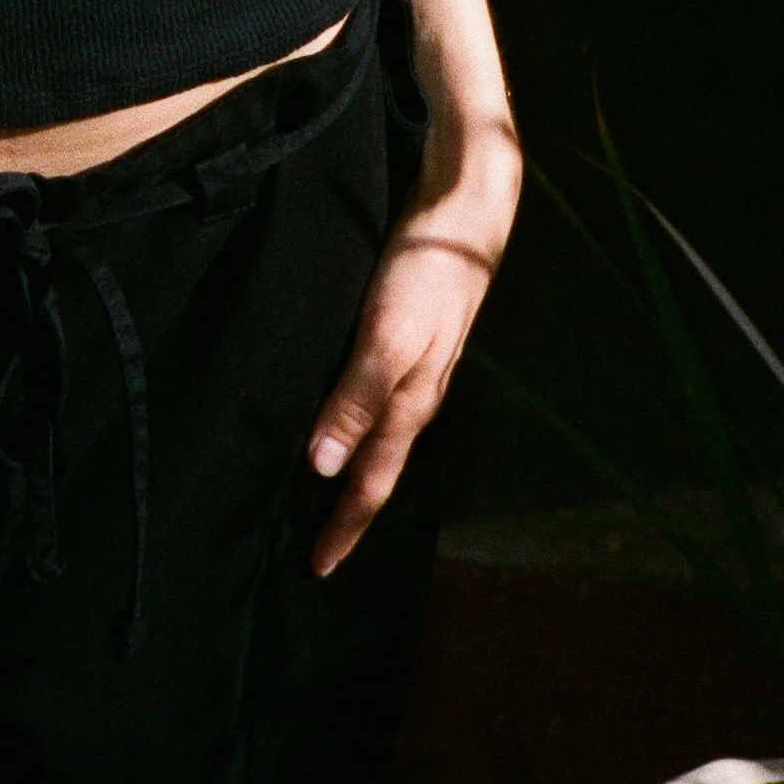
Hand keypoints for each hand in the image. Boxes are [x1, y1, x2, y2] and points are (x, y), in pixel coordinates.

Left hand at [305, 117, 520, 576]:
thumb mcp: (387, 335)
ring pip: (379, 437)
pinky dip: (356, 427)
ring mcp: (416, 367)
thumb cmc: (426, 271)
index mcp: (410, 403)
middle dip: (350, 513)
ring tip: (321, 497)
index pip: (372, 483)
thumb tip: (322, 466)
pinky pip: (377, 401)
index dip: (345, 526)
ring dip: (352, 472)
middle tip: (317, 552)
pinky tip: (341, 421)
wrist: (466, 213)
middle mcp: (415, 394)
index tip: (318, 570)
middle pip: (378, 468)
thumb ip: (356, 397)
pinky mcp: (408, 337)